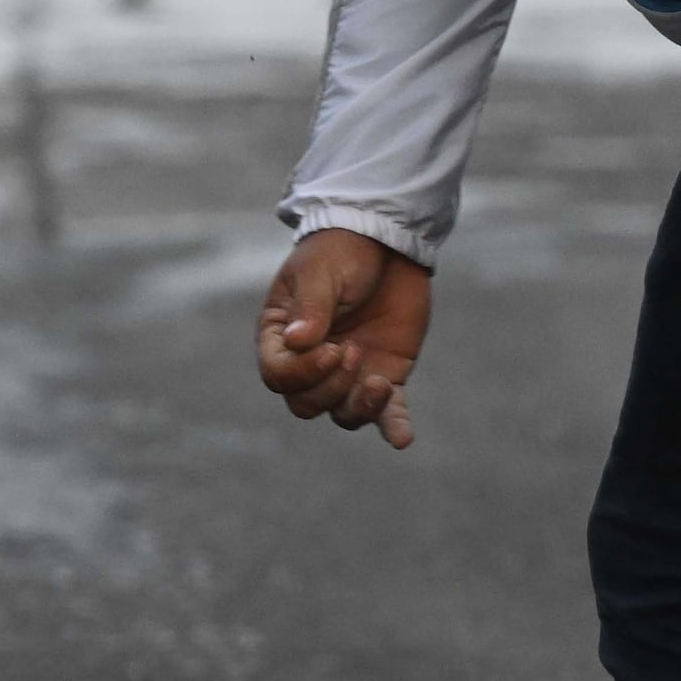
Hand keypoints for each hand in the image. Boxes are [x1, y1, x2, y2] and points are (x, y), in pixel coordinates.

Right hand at [257, 228, 431, 449]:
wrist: (385, 242)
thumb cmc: (340, 252)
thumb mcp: (320, 273)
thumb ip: (311, 308)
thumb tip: (298, 343)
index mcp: (282, 336)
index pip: (277, 375)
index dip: (302, 373)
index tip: (333, 347)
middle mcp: (311, 361)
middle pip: (306, 403)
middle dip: (330, 387)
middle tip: (354, 350)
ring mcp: (350, 372)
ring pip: (343, 414)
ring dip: (359, 407)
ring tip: (379, 381)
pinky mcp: (386, 373)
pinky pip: (388, 413)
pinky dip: (394, 428)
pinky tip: (403, 439)